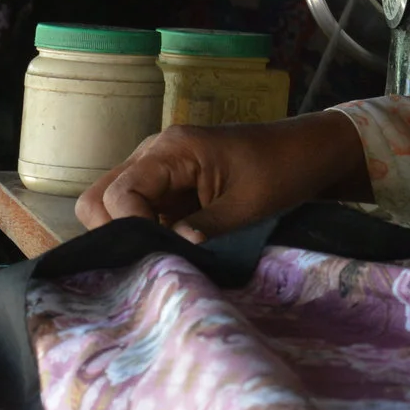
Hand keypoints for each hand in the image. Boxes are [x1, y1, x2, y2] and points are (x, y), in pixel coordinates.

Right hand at [75, 112, 369, 240]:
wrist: (310, 151)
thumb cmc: (284, 170)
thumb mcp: (249, 204)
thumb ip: (205, 228)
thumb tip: (170, 253)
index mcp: (171, 150)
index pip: (118, 193)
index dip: (127, 227)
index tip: (158, 253)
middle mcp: (153, 155)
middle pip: (99, 199)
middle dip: (115, 233)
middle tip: (152, 259)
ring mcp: (158, 170)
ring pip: (113, 207)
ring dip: (131, 235)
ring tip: (163, 258)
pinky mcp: (169, 187)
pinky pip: (139, 211)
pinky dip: (146, 232)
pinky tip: (172, 251)